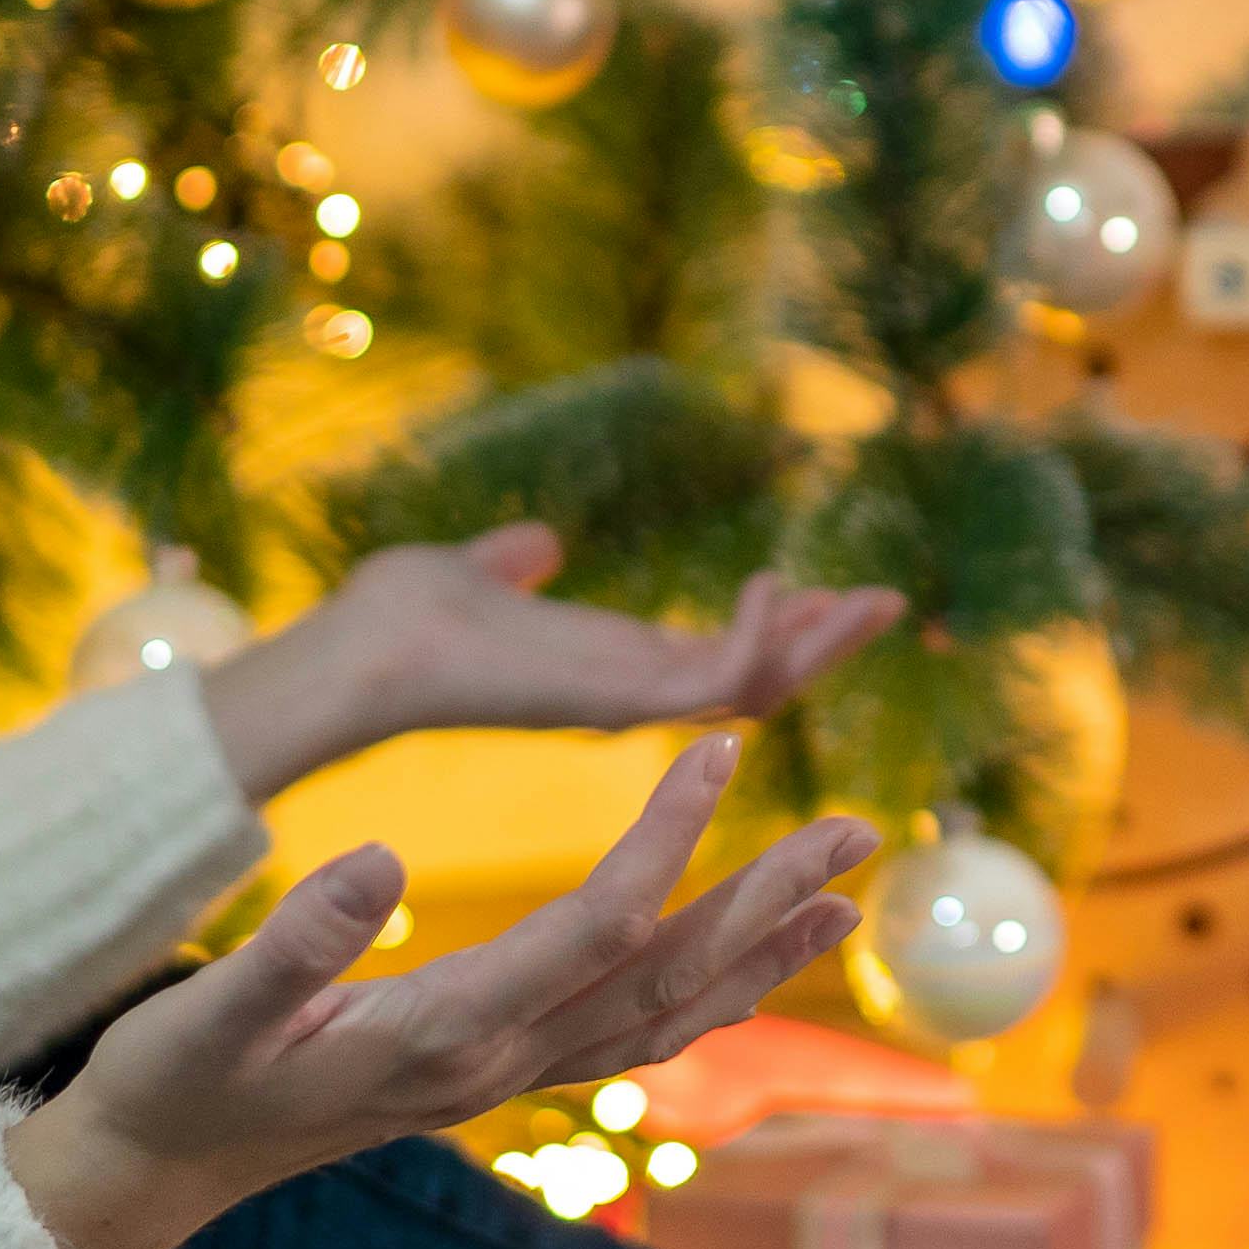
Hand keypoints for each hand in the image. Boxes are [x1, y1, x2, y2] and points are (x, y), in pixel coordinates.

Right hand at [3, 736, 876, 1248]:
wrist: (164, 1166)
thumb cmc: (179, 1077)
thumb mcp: (210, 1011)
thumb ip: (291, 944)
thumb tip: (374, 860)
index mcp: (445, 1028)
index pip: (595, 924)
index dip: (667, 835)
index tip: (722, 746)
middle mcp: (500, 1060)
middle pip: (666, 973)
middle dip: (764, 895)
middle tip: (857, 826)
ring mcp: (509, 1075)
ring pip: (667, 1012)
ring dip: (760, 948)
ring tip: (845, 888)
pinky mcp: (501, 1071)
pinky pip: (634, 1036)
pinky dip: (711, 993)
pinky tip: (754, 957)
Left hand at [194, 524, 905, 798]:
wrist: (362, 647)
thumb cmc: (401, 613)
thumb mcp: (475, 573)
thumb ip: (513, 564)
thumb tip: (534, 544)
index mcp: (603, 666)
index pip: (711, 659)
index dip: (770, 629)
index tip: (816, 588)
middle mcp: (627, 695)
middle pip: (756, 682)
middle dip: (824, 643)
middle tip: (885, 602)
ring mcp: (629, 704)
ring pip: (758, 690)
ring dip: (818, 645)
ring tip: (868, 598)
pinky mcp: (623, 700)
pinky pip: (719, 680)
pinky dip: (760, 639)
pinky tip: (778, 583)